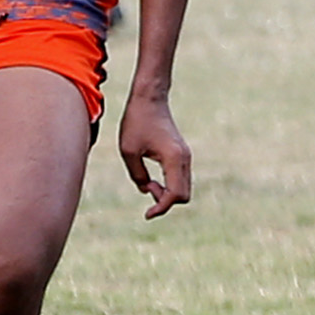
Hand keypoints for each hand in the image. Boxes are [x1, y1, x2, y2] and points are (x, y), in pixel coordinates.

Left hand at [117, 91, 191, 218]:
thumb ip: (137, 175)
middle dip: (164, 200)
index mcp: (174, 159)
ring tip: (146, 182)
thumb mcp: (128, 152)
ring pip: (183, 188)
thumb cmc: (136, 123)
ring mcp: (185, 156)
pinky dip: (168, 185)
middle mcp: (184, 159)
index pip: (175, 195)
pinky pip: (180, 178)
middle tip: (144, 188)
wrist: (149, 100)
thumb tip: (146, 191)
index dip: (161, 208)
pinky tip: (151, 178)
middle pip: (183, 195)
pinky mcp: (181, 154)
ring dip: (166, 192)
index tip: (146, 214)